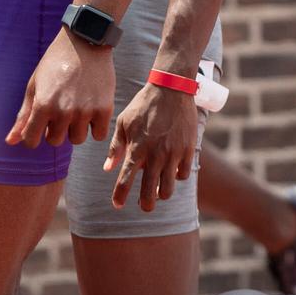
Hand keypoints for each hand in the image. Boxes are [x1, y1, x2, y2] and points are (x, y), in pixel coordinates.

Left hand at [6, 30, 115, 148]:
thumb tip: (10, 141)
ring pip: (77, 139)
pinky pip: (99, 135)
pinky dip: (95, 127)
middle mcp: (63, 112)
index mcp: (43, 106)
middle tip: (60, 109)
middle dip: (55, 129)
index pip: (31, 141)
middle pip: (56, 141)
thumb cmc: (55, 63)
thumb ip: (24, 115)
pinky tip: (91, 110)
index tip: (39, 125)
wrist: (85, 42)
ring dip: (75, 128)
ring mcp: (85, 112)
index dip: (33, 135)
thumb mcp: (34, 85)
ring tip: (76, 108)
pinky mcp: (104, 109)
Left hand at [104, 82, 200, 210]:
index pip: (126, 179)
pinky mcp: (188, 149)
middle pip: (150, 193)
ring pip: (169, 188)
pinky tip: (172, 172)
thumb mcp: (124, 122)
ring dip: (162, 193)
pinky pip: (183, 174)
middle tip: (144, 206)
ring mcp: (173, 153)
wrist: (171, 88)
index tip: (117, 205)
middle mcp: (155, 154)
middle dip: (146, 204)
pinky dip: (177, 176)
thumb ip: (116, 147)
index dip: (120, 195)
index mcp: (137, 148)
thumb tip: (108, 169)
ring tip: (158, 190)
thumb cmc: (144, 104)